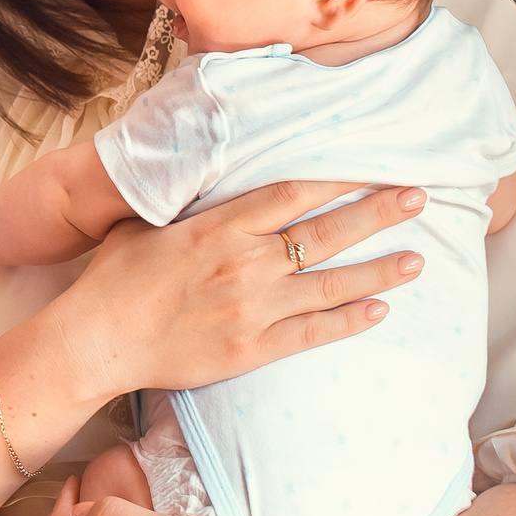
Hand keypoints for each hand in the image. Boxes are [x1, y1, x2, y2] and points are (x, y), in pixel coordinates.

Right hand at [67, 180, 425, 398]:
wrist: (97, 340)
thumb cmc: (113, 278)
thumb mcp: (145, 222)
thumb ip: (185, 204)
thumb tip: (202, 176)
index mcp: (220, 227)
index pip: (294, 194)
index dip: (339, 178)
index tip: (372, 165)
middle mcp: (245, 264)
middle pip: (327, 232)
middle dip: (377, 213)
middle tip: (417, 198)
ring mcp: (253, 309)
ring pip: (331, 284)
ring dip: (379, 270)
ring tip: (417, 258)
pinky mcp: (253, 350)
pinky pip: (314, 333)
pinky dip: (349, 320)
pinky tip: (379, 310)